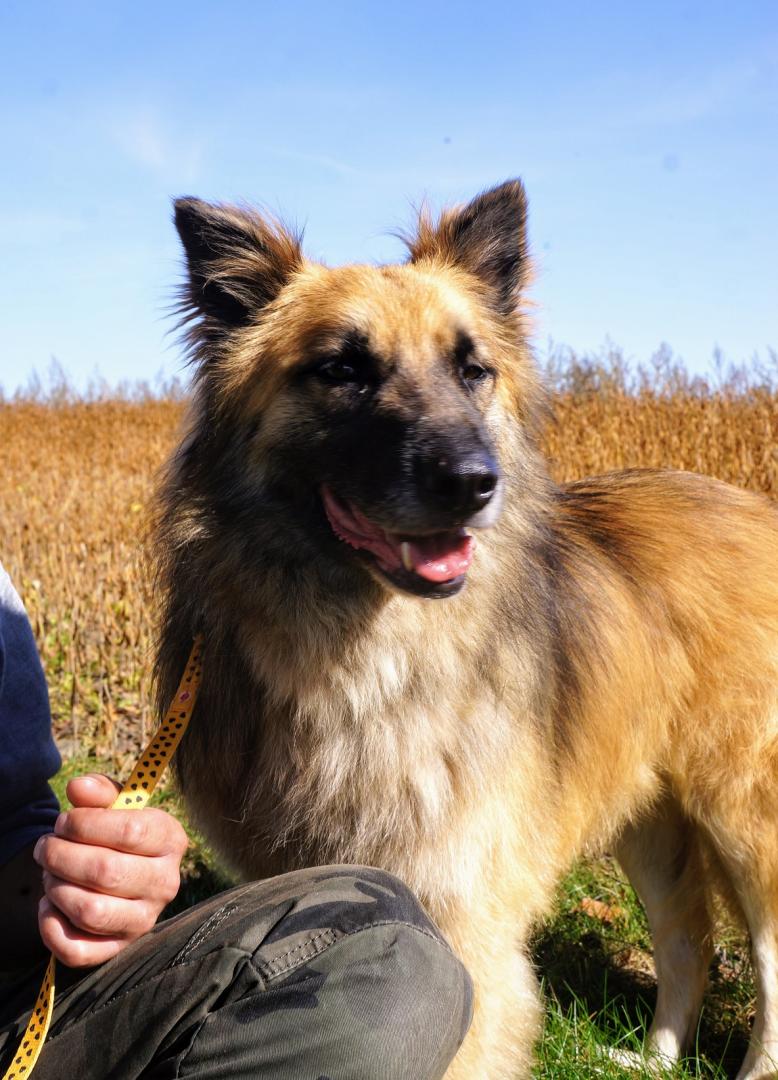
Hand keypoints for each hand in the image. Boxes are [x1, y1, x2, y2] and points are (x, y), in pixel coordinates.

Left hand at [33, 773, 188, 966]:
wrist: (119, 871)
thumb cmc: (115, 831)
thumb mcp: (113, 805)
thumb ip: (98, 791)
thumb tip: (79, 789)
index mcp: (171, 839)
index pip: (130, 831)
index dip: (85, 825)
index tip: (63, 821)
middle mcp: (166, 882)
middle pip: (106, 872)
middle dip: (61, 856)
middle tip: (45, 847)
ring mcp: (145, 920)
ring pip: (91, 911)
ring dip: (56, 888)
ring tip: (49, 873)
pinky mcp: (119, 948)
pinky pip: (78, 950)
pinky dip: (51, 928)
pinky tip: (49, 905)